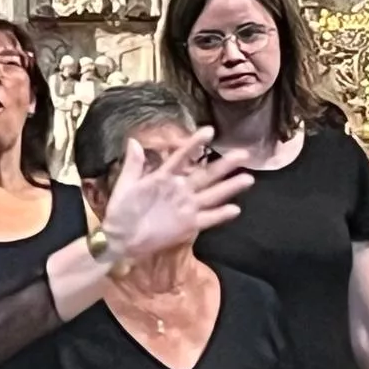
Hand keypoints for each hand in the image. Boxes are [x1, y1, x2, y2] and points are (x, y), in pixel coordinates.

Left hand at [100, 127, 252, 262]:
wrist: (121, 237)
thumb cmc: (121, 209)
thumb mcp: (126, 185)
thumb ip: (133, 165)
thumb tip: (133, 140)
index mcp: (164, 177)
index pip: (183, 157)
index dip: (195, 144)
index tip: (210, 131)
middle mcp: (181, 189)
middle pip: (206, 175)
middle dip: (224, 165)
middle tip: (243, 153)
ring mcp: (187, 207)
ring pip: (213, 195)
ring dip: (229, 188)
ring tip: (247, 179)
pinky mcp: (189, 225)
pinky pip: (208, 218)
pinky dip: (221, 214)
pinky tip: (235, 209)